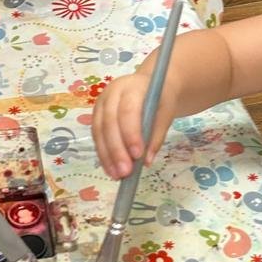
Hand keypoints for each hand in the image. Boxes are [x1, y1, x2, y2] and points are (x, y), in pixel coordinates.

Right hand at [92, 62, 178, 179]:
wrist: (149, 85)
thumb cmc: (160, 98)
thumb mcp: (166, 113)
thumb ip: (156, 135)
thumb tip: (147, 161)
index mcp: (131, 87)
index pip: (127, 111)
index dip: (131, 134)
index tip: (137, 156)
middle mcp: (111, 94)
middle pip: (109, 123)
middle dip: (116, 150)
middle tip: (125, 172)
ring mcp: (100, 104)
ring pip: (99, 132)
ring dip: (107, 156)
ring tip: (117, 176)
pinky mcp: (96, 116)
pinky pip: (97, 137)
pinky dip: (103, 155)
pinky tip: (110, 169)